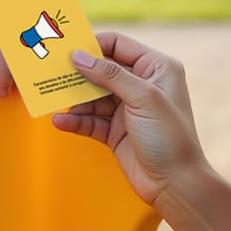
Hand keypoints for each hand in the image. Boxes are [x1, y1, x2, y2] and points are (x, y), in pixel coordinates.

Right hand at [51, 32, 206, 207]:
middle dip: (80, 72)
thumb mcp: (143, 98)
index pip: (119, 44)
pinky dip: (76, 119)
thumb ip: (110, 75)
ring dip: (75, 99)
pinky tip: (61, 121)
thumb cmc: (170, 137)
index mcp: (157, 67)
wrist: (176, 185)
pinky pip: (91, 119)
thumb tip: (79, 56)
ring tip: (55, 100)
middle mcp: (142, 84)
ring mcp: (128, 108)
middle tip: (54, 71)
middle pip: (103, 69)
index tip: (68, 48)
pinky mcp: (116, 131)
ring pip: (94, 95)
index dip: (94, 45)